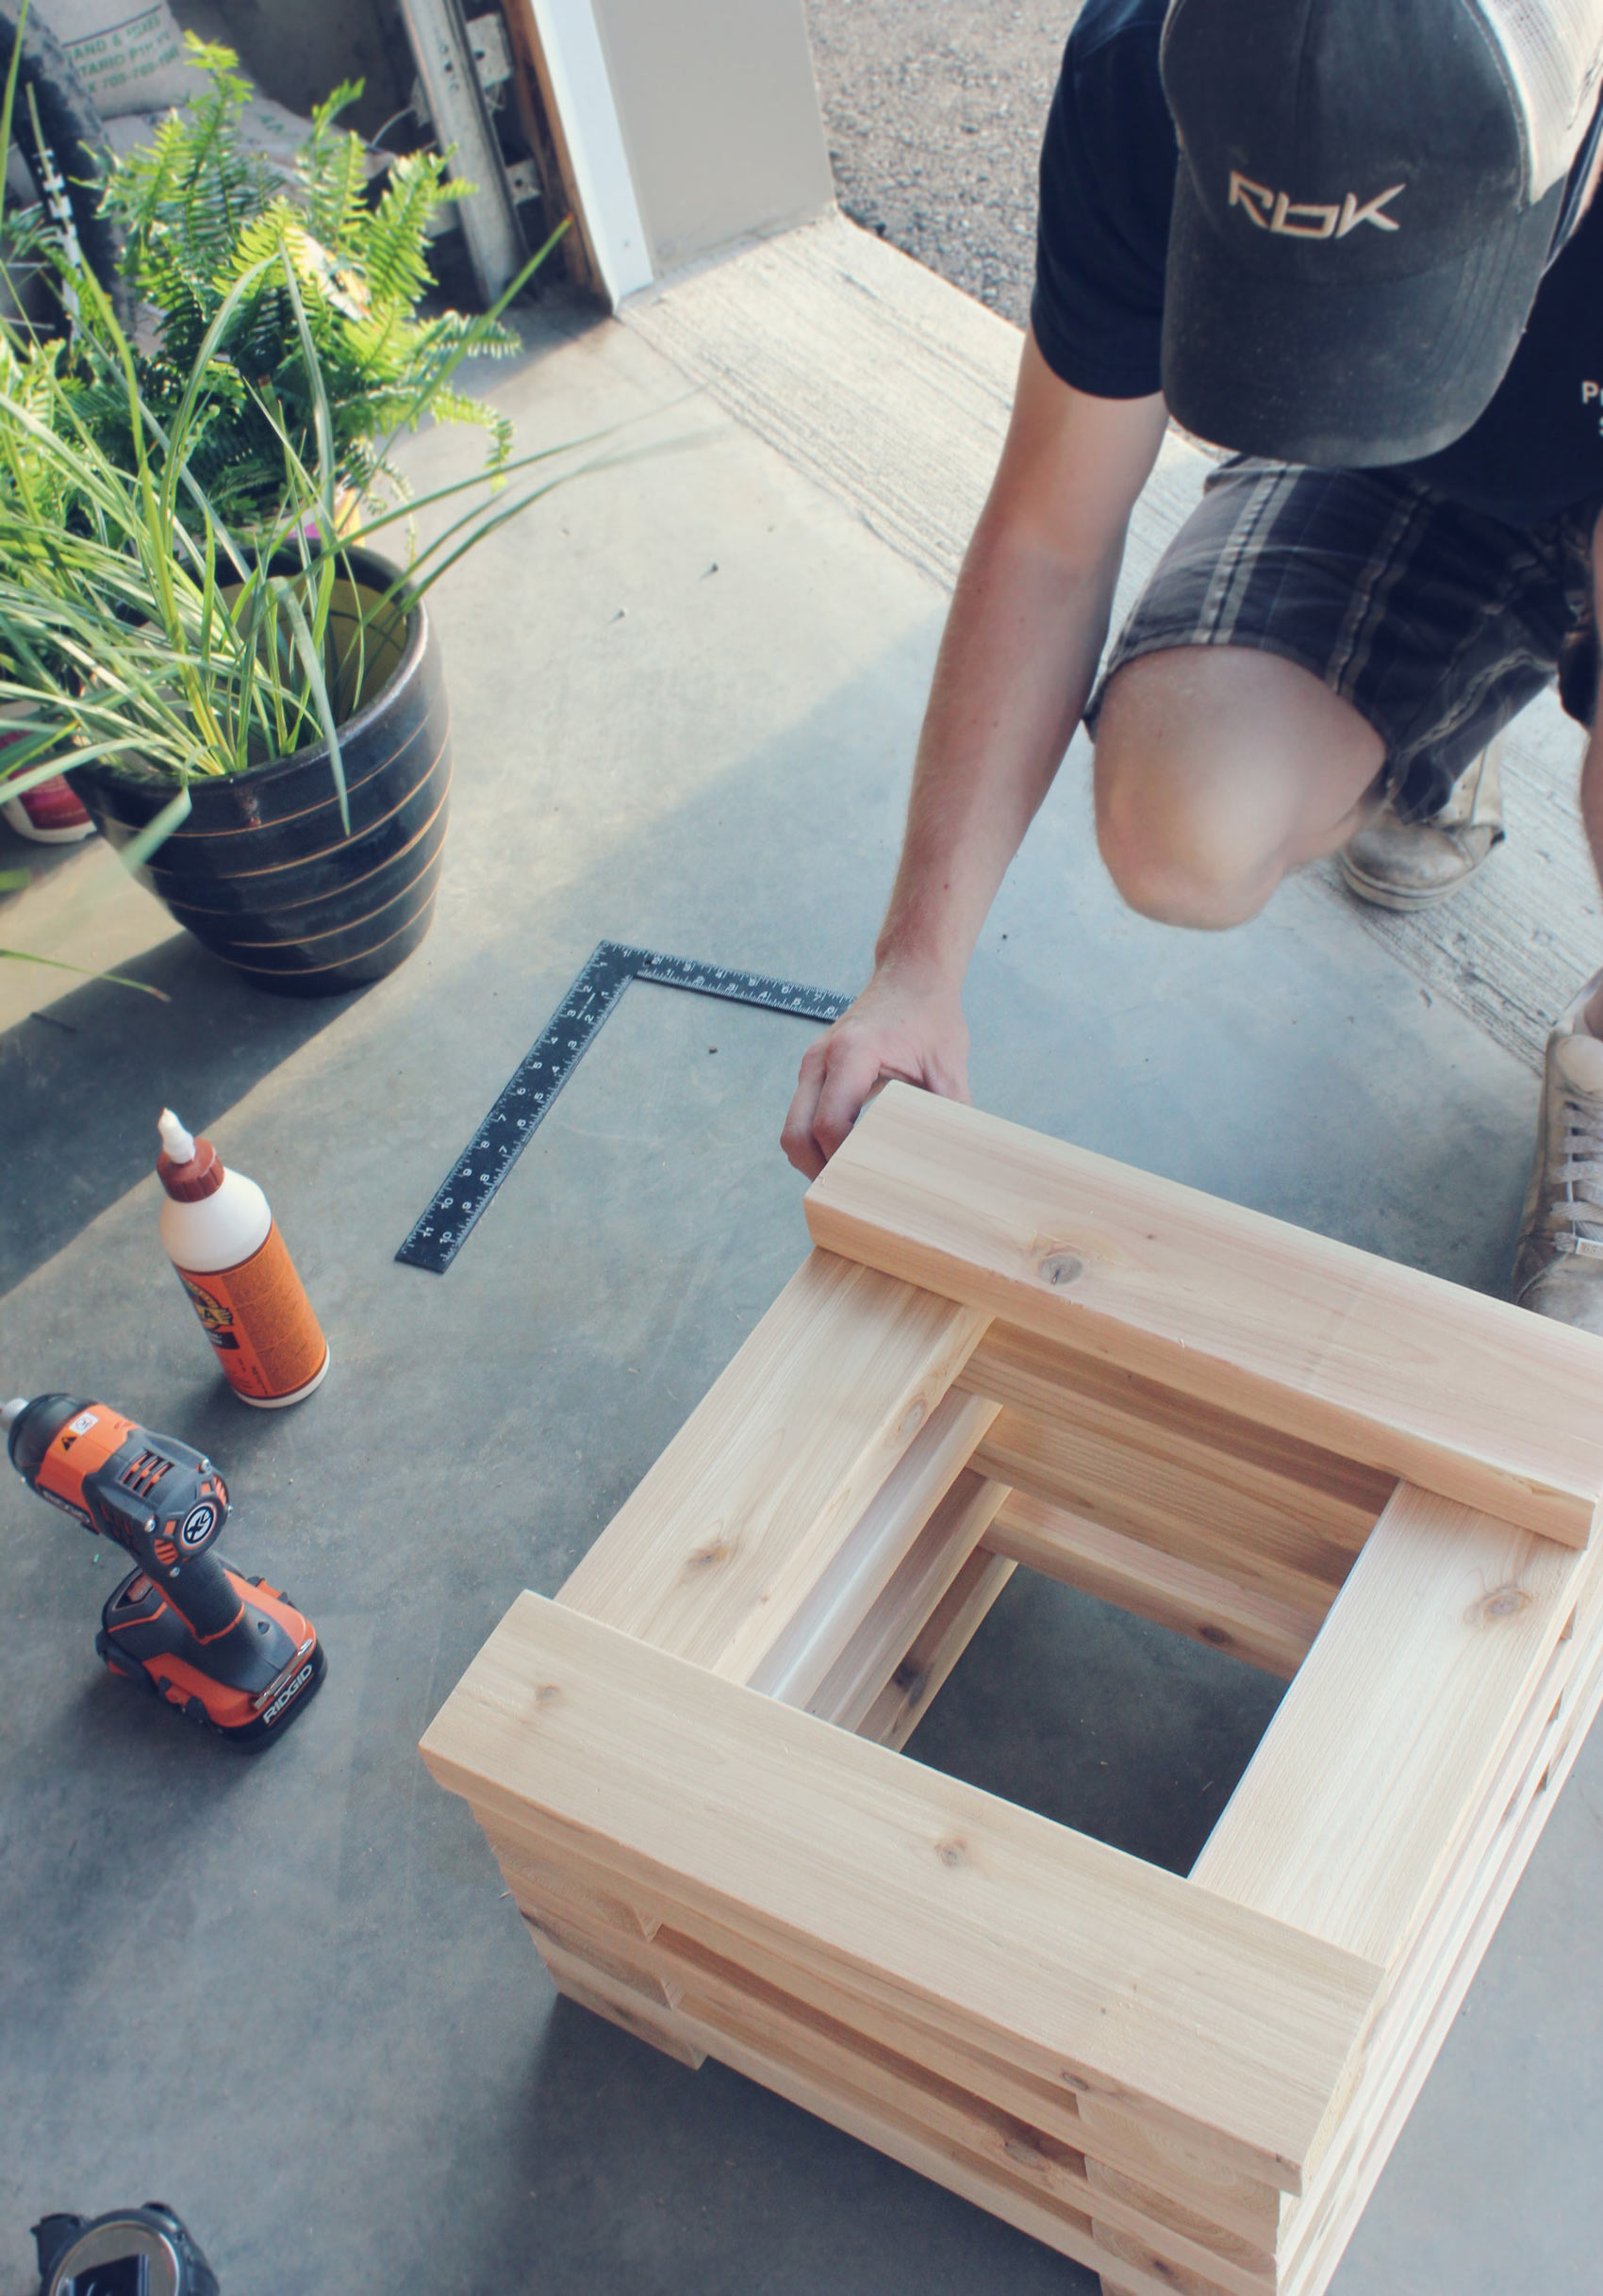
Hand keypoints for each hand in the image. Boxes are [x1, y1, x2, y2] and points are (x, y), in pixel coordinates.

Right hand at [781, 966, 969, 1178]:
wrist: (911, 976)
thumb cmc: (930, 1016)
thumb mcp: (949, 1067)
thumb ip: (950, 1114)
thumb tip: (955, 1163)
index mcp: (852, 1054)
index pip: (829, 1124)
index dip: (843, 1162)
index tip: (868, 1187)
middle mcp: (821, 1059)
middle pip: (795, 1134)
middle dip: (817, 1170)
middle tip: (849, 1196)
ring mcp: (812, 1064)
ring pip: (792, 1129)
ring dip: (812, 1159)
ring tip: (846, 1182)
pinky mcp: (814, 1070)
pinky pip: (800, 1116)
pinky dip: (814, 1141)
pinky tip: (845, 1157)